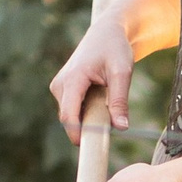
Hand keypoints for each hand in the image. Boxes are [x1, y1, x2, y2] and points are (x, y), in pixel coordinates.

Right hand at [48, 17, 132, 143]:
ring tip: (106, 98)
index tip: (93, 148)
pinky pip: (74, 111)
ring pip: (72, 117)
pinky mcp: (63, 91)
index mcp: (72, 80)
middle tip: (112, 119)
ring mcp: (59, 88)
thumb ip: (119, 100)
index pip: (69, 116)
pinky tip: (100, 97)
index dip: (78, 135)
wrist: (107, 33)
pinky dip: (88, 112)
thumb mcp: (122, 73)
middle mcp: (60, 85)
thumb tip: (121, 127)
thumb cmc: (115, 49)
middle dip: (88, 126)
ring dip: (90, 118)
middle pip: (70, 120)